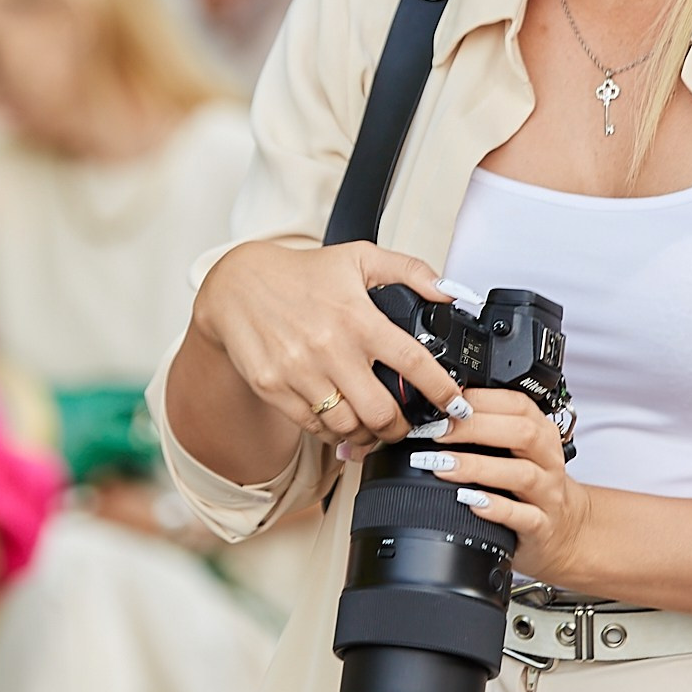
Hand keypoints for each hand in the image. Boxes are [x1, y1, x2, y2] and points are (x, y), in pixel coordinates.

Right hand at [191, 240, 464, 457]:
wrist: (236, 285)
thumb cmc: (301, 274)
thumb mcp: (359, 257)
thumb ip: (409, 270)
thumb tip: (448, 290)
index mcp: (358, 318)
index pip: (412, 363)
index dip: (440, 391)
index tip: (455, 405)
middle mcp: (330, 348)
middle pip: (381, 412)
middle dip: (401, 428)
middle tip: (406, 425)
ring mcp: (300, 372)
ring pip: (347, 427)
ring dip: (368, 434)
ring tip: (373, 427)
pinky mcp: (274, 388)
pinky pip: (313, 427)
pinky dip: (333, 433)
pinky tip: (342, 424)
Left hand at [409, 389, 594, 585]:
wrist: (564, 527)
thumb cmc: (530, 482)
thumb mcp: (516, 449)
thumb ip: (487, 429)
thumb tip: (440, 412)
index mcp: (542, 432)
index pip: (518, 404)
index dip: (480, 401)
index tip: (445, 404)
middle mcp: (548, 459)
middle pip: (522, 433)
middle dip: (475, 428)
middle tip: (436, 432)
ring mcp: (548, 493)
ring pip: (522, 474)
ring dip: (478, 467)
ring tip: (442, 465)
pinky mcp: (542, 525)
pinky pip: (523, 516)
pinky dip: (496, 509)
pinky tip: (470, 502)